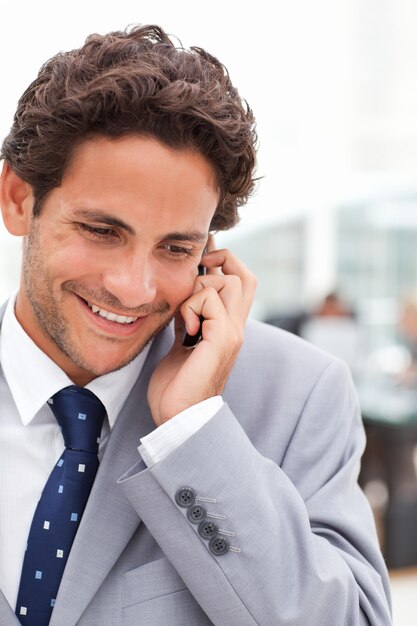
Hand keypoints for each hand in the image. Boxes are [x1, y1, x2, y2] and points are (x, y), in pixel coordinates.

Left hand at [147, 247, 255, 425]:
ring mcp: (232, 333)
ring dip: (199, 287)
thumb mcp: (181, 341)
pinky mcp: (223, 340)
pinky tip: (184, 327)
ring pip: (228, 281)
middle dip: (218, 262)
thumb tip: (182, 294)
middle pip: (244, 275)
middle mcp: (236, 328)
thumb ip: (188, 318)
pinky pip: (212, 300)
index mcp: (227, 327)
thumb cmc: (177, 384)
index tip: (201, 255)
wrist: (177, 417)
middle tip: (195, 270)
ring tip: (184, 315)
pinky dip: (192, 305)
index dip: (225, 261)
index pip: (241, 282)